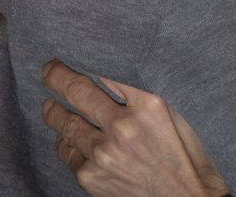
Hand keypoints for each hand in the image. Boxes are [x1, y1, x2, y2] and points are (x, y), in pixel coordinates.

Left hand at [41, 60, 228, 196]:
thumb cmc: (187, 158)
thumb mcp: (175, 116)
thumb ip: (143, 96)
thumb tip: (110, 78)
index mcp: (149, 104)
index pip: (105, 73)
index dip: (82, 64)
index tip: (68, 58)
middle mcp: (123, 126)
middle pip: (77, 92)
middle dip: (56, 77)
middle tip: (48, 70)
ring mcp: (104, 153)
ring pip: (66, 123)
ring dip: (53, 112)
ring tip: (49, 106)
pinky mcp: (91, 177)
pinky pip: (69, 153)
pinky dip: (66, 143)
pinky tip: (68, 139)